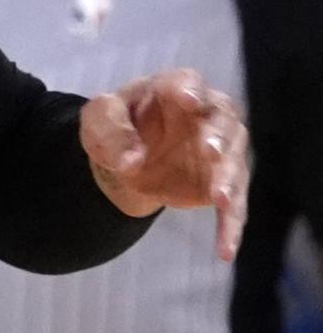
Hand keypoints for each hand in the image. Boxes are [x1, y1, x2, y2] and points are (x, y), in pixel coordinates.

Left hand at [79, 68, 248, 258]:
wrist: (121, 158)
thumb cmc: (114, 126)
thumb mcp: (99, 121)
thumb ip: (114, 134)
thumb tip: (132, 162)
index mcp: (173, 90)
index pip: (187, 83)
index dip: (189, 90)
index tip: (188, 100)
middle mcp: (206, 116)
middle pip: (223, 122)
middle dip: (218, 137)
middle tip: (210, 153)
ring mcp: (218, 150)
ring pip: (233, 162)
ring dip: (229, 179)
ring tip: (220, 198)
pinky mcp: (218, 183)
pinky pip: (231, 205)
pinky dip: (229, 226)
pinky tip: (225, 249)